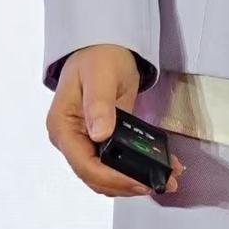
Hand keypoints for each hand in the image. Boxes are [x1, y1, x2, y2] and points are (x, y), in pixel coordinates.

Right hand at [45, 43, 185, 197]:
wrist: (105, 45)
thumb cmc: (98, 55)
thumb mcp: (100, 75)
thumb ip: (100, 104)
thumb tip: (100, 134)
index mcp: (63, 128)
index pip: (85, 166)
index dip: (113, 178)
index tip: (139, 181)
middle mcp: (72, 140)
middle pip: (97, 176)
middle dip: (129, 183)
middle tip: (161, 182)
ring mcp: (86, 142)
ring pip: (108, 174)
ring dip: (135, 179)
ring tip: (166, 178)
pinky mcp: (103, 139)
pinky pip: (118, 161)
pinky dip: (136, 167)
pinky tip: (158, 166)